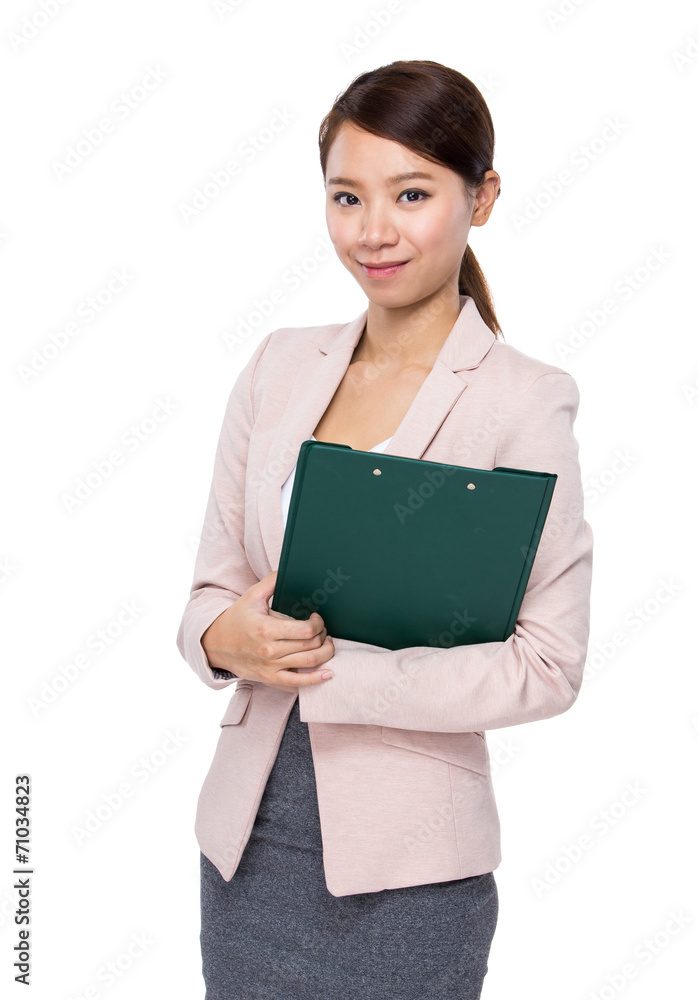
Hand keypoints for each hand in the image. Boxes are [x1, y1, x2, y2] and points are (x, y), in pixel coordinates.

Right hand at [201, 570, 334, 691]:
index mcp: (266, 629)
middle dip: (324, 636)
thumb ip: (272, 582)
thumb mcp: (251, 596)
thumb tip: (288, 568)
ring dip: (325, 653)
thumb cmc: (237, 619)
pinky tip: (327, 673)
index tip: (316, 617)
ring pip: (309, 663)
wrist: (216, 645)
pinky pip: (297, 684)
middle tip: (323, 630)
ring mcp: (270, 667)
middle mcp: (269, 651)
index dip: (318, 623)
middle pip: (311, 646)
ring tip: (326, 644)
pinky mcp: (270, 679)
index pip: (305, 630)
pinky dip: (315, 679)